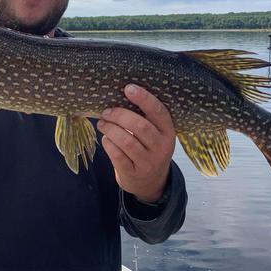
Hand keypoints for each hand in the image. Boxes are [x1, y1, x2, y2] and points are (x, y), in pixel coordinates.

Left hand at [97, 84, 175, 202]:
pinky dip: (108, 144)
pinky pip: (117, 155)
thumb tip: (120, 95)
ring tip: (102, 123)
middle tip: (106, 111)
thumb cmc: (148, 148)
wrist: (150, 182)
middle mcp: (161, 148)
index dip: (144, 98)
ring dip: (110, 129)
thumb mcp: (155, 133)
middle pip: (140, 126)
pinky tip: (106, 138)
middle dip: (119, 115)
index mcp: (168, 132)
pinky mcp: (133, 173)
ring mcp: (148, 162)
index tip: (128, 88)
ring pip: (126, 141)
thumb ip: (144, 117)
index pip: (158, 112)